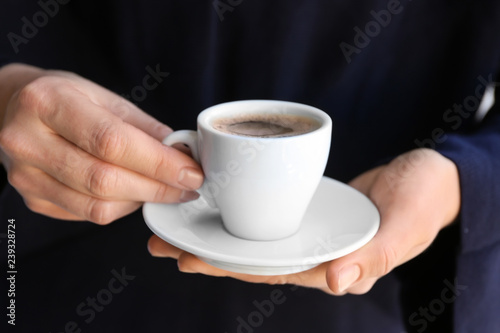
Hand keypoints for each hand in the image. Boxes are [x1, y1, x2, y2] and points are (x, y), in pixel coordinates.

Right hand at [0, 63, 202, 222]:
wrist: (11, 110)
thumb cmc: (64, 98)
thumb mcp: (102, 96)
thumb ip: (142, 126)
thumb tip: (181, 154)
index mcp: (48, 103)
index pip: (111, 141)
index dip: (158, 162)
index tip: (191, 172)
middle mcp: (28, 141)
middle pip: (104, 180)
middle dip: (157, 188)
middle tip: (187, 186)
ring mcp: (26, 176)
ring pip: (97, 205)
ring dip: (142, 200)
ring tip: (164, 189)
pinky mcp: (33, 199)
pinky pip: (88, 214)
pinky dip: (121, 207)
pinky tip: (134, 192)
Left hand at [148, 148, 459, 294]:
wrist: (429, 179)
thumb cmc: (422, 203)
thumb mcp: (404, 228)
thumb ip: (375, 256)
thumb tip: (337, 282)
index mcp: (330, 265)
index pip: (269, 270)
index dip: (227, 266)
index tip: (187, 259)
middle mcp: (312, 253)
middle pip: (250, 256)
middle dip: (206, 252)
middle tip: (161, 242)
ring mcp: (307, 232)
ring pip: (253, 236)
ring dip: (216, 232)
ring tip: (175, 226)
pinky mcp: (307, 210)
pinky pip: (268, 211)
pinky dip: (241, 209)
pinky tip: (218, 202)